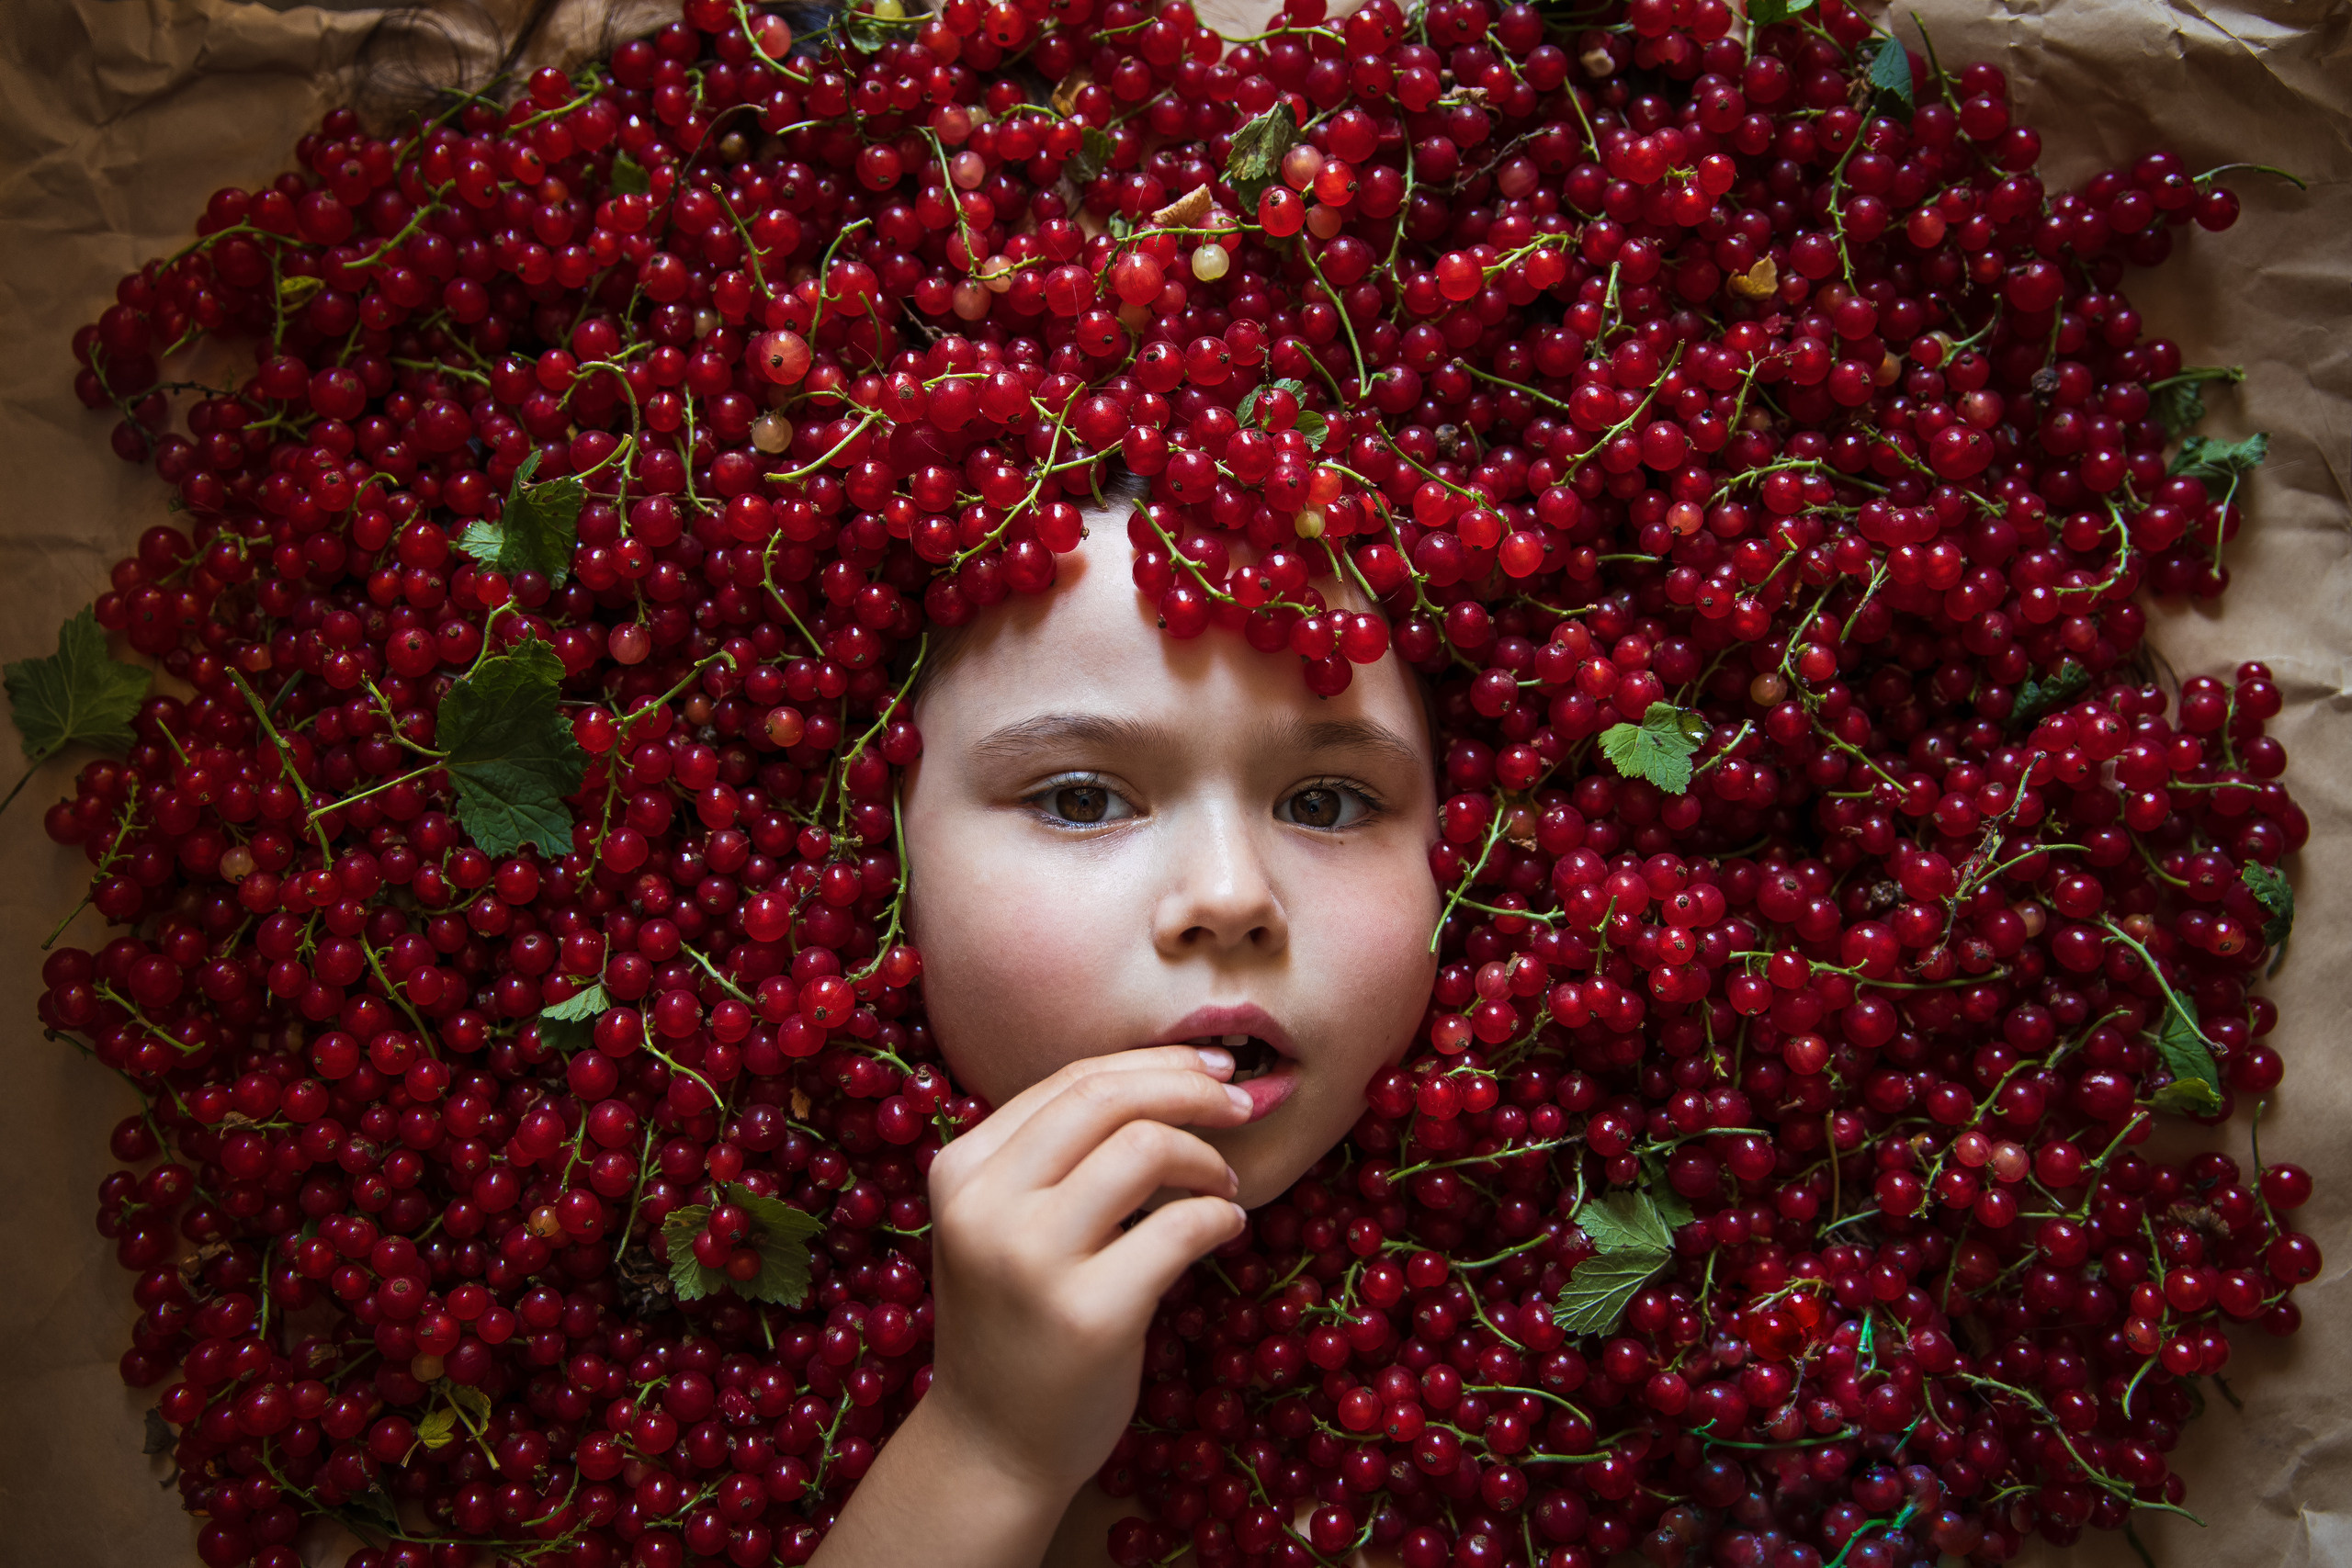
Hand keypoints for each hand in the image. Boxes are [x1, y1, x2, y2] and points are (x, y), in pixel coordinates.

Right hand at [919, 1044, 1256, 1499]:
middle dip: (1190, 1088)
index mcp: (961, 1170)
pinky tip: (1227, 1228)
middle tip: (1241, 1104)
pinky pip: (1178, 1229)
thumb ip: (1051, 1157)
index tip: (1211, 1068)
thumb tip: (1167, 1077)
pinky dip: (1217, 1217)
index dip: (1153, 1062)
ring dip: (1204, 1157)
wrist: (992, 1447)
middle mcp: (986, 1206)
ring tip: (1223, 1185)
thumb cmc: (1013, 1324)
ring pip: (1143, 1149)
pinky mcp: (1089, 1314)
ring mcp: (1033, 1261)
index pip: (1069, 1080)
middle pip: (1107, 1099)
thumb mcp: (1000, 1225)